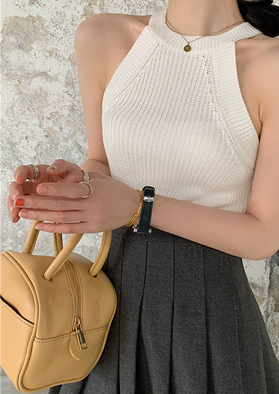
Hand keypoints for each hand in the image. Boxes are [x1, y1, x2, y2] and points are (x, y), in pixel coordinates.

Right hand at [8, 159, 83, 222]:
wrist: (80, 191)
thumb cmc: (74, 177)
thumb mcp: (71, 169)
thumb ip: (62, 166)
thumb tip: (51, 169)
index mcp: (40, 171)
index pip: (25, 170)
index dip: (20, 173)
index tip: (20, 179)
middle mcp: (32, 183)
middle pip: (16, 185)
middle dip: (14, 192)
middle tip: (18, 200)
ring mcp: (32, 195)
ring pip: (16, 199)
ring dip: (13, 205)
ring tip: (15, 213)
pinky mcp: (34, 206)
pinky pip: (22, 209)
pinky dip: (17, 214)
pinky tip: (16, 219)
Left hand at [14, 175, 139, 233]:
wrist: (133, 207)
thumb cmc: (115, 190)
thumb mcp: (101, 178)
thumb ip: (82, 178)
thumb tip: (59, 175)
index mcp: (94, 189)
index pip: (71, 189)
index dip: (54, 188)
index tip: (37, 187)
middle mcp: (92, 205)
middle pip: (61, 204)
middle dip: (38, 203)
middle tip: (19, 202)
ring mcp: (92, 218)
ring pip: (62, 217)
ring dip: (41, 216)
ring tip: (23, 213)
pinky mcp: (92, 228)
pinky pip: (70, 229)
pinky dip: (54, 227)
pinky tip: (40, 225)